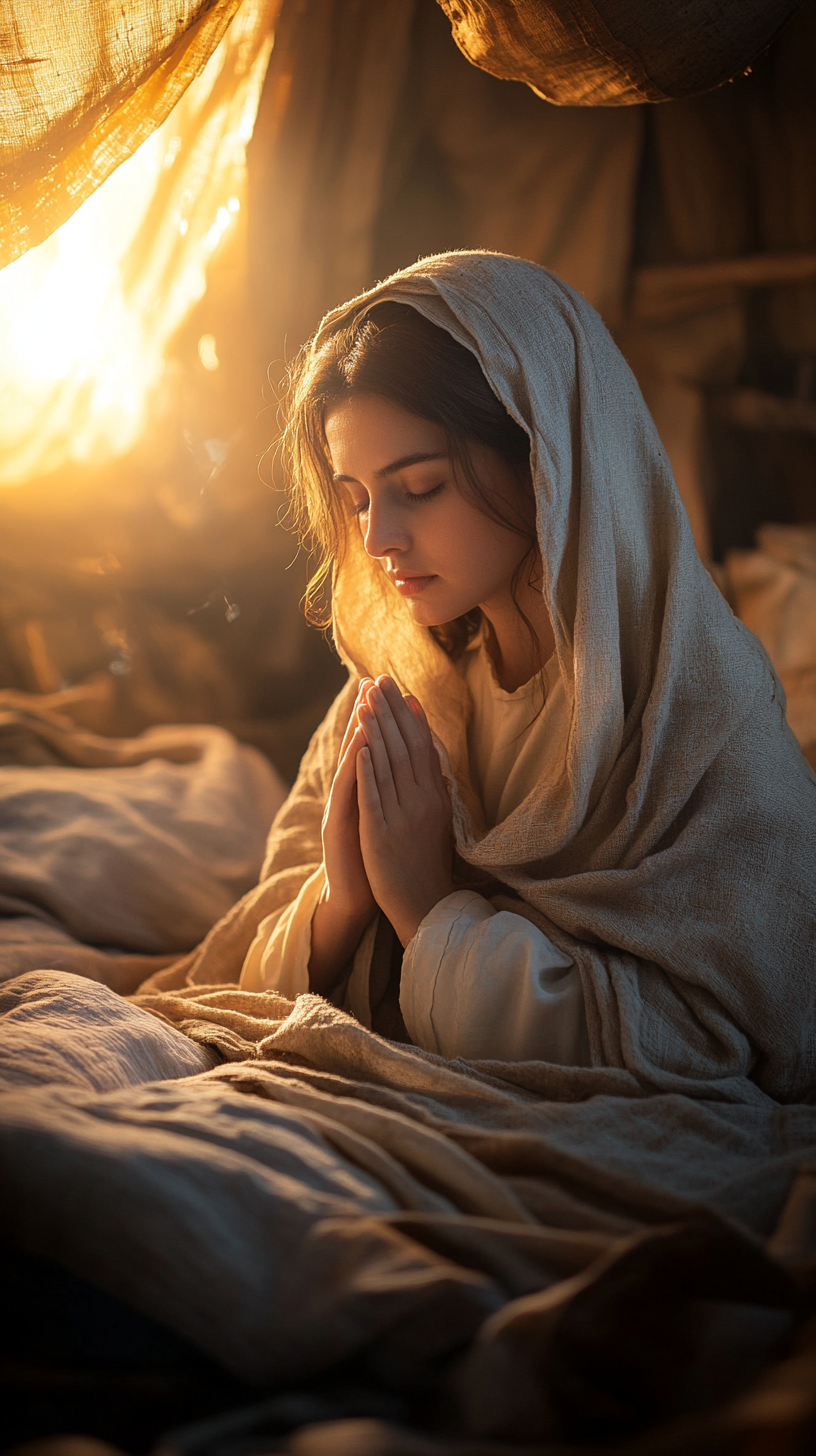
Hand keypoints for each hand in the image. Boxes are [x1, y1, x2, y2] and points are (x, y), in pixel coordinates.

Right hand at [309, 680, 376, 993]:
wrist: (358, 897)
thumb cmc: (375, 856)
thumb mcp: (384, 815)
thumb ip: (388, 787)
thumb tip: (407, 760)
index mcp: (362, 790)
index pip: (370, 746)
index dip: (378, 716)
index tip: (386, 686)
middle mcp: (348, 795)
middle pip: (355, 747)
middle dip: (364, 713)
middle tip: (370, 681)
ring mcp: (341, 810)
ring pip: (349, 765)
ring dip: (356, 734)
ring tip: (366, 705)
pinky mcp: (340, 828)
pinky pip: (347, 795)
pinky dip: (354, 771)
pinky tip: (360, 751)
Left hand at [357, 677, 453, 946]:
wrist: (423, 906)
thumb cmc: (426, 862)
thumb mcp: (436, 819)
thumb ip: (432, 785)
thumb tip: (430, 751)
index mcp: (436, 797)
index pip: (423, 748)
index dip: (412, 717)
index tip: (403, 689)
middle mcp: (423, 802)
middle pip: (406, 748)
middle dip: (392, 712)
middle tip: (381, 680)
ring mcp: (402, 817)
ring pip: (388, 765)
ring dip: (376, 730)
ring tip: (366, 701)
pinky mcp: (382, 834)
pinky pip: (374, 797)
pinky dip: (368, 770)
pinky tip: (360, 747)